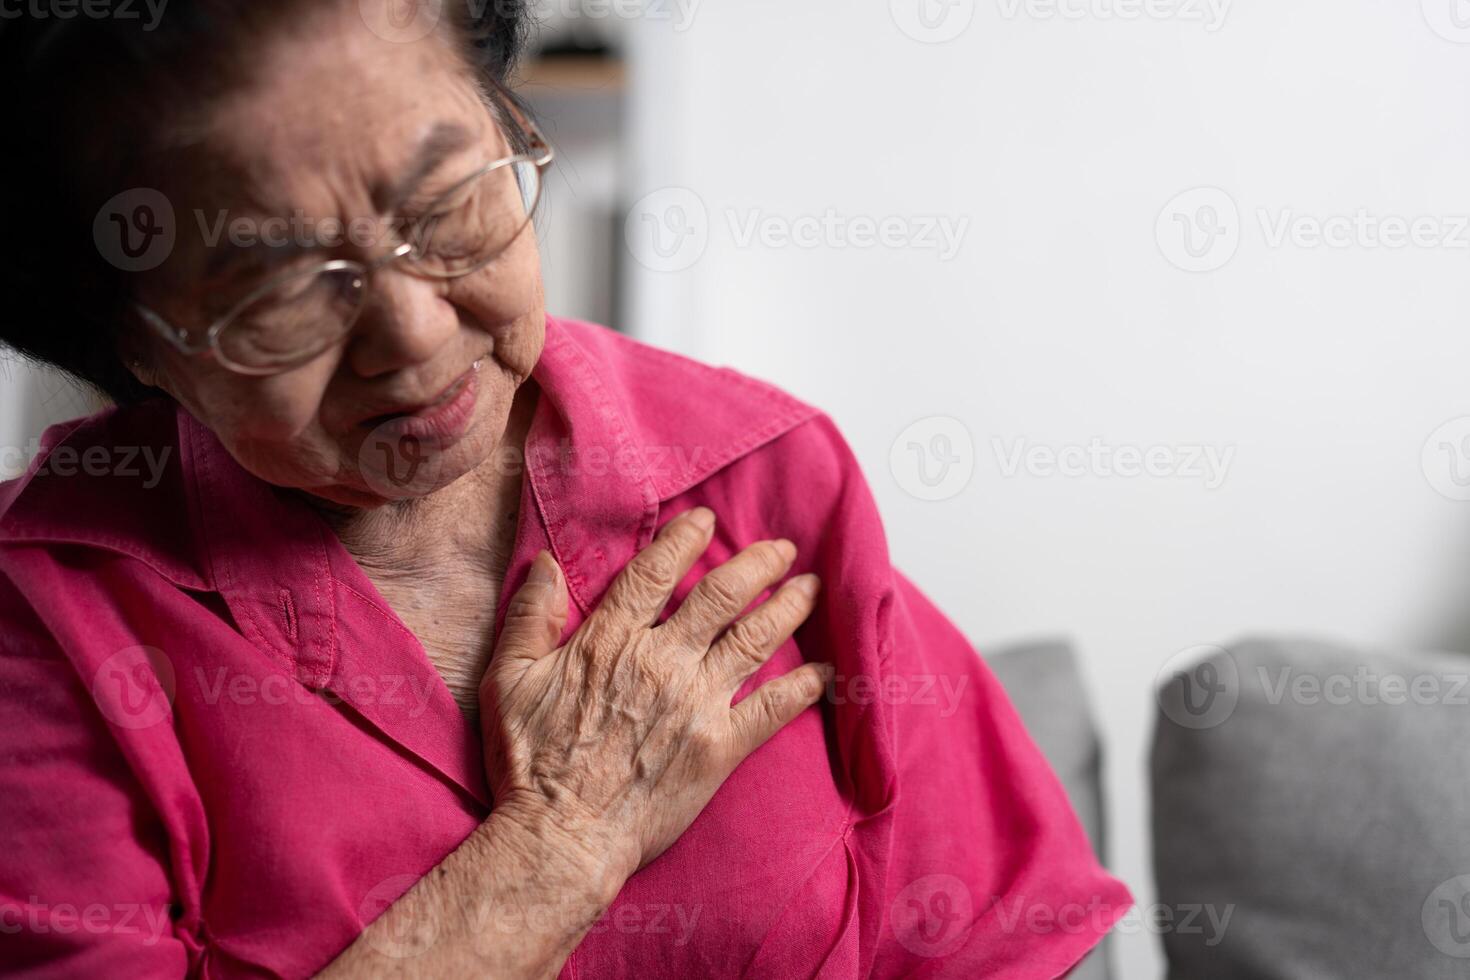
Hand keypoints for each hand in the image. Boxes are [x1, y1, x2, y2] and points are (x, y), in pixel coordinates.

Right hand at [479, 506, 828, 889]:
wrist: (562, 838)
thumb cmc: (530, 764)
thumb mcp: (508, 680)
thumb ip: (529, 619)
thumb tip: (547, 565)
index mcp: (610, 641)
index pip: (656, 573)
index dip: (684, 540)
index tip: (706, 521)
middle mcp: (662, 662)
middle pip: (721, 596)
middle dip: (757, 564)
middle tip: (781, 548)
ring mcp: (696, 703)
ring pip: (754, 639)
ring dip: (788, 608)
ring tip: (810, 586)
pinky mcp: (720, 747)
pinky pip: (773, 708)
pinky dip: (804, 686)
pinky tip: (825, 671)